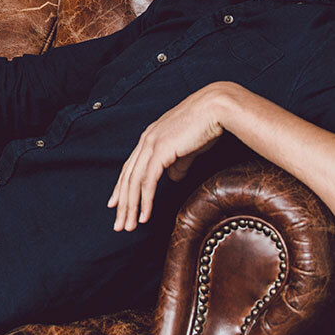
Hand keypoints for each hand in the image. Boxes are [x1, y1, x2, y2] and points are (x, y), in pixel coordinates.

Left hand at [107, 82, 237, 231]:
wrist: (217, 108)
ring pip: (133, 182)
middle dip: (122, 203)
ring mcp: (151, 145)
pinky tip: (144, 216)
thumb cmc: (206, 125)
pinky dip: (144, 201)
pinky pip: (147, 181)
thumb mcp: (188, 148)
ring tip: (128, 227)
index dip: (122, 187)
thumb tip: (173, 178)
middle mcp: (146, 141)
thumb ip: (178, 162)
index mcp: (150, 137)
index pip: (130, 167)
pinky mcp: (160, 151)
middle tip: (118, 224)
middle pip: (127, 177)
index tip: (116, 205)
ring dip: (130, 207)